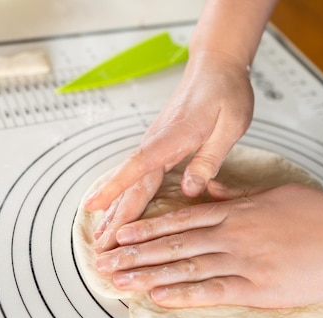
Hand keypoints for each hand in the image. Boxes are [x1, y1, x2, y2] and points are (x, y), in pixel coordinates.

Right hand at [86, 51, 254, 250]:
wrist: (216, 66)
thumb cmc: (226, 93)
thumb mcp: (230, 125)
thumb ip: (209, 158)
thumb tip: (190, 190)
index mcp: (175, 136)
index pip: (139, 165)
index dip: (115, 188)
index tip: (92, 207)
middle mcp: (158, 140)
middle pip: (131, 182)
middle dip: (113, 215)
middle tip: (100, 246)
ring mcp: (155, 143)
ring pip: (131, 181)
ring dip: (115, 209)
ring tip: (102, 236)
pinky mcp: (159, 145)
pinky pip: (137, 175)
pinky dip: (124, 195)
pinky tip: (118, 208)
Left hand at [95, 183, 322, 308]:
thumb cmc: (322, 215)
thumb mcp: (276, 194)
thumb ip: (239, 193)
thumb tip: (209, 187)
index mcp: (237, 210)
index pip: (180, 219)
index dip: (147, 228)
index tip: (121, 235)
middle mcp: (233, 233)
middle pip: (174, 244)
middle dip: (135, 253)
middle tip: (104, 262)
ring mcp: (244, 260)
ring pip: (186, 267)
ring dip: (149, 275)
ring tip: (119, 281)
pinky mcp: (259, 287)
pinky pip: (213, 291)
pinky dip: (182, 295)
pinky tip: (158, 297)